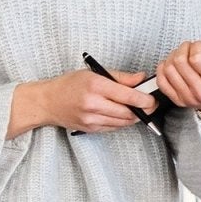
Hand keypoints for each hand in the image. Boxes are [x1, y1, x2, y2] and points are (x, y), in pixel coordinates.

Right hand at [9, 67, 154, 137]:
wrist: (47, 102)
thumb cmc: (70, 84)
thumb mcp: (94, 73)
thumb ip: (120, 77)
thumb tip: (141, 78)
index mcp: (96, 85)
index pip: (129, 96)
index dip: (145, 100)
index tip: (152, 99)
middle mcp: (93, 103)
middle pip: (129, 112)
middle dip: (143, 110)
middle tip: (149, 105)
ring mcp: (92, 118)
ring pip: (124, 122)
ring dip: (134, 117)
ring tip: (135, 108)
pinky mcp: (91, 129)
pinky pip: (115, 127)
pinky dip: (122, 122)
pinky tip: (120, 114)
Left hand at [152, 41, 200, 114]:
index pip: (196, 59)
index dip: (196, 47)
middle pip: (180, 62)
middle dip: (184, 48)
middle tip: (190, 47)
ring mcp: (187, 98)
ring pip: (169, 68)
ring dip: (173, 56)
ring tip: (183, 54)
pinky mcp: (177, 100)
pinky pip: (161, 80)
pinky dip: (163, 68)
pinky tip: (172, 64)